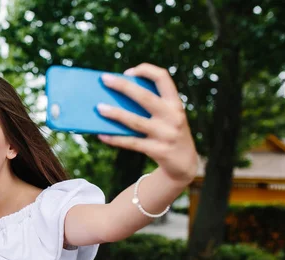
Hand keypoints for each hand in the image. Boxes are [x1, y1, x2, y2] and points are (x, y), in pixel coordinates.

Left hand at [96, 63, 197, 185]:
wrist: (185, 164)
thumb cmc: (168, 133)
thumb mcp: (168, 117)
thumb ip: (151, 107)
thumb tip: (115, 100)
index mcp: (175, 103)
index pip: (163, 78)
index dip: (145, 70)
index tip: (128, 72)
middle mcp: (173, 116)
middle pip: (145, 97)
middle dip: (123, 86)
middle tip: (104, 79)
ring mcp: (166, 134)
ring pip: (135, 121)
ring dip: (115, 114)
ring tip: (99, 108)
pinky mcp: (158, 151)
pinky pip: (131, 143)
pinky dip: (115, 139)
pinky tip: (101, 135)